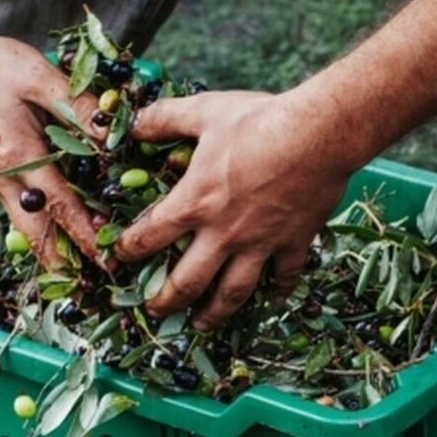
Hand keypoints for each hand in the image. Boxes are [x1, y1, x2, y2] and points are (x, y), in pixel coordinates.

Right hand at [0, 30, 105, 266]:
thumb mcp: (42, 78)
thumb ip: (79, 109)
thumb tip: (115, 137)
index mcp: (18, 155)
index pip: (59, 205)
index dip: (84, 235)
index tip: (106, 260)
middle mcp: (4, 177)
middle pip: (37, 233)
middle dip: (66, 262)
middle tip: (95, 285)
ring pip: (27, 229)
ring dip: (53, 252)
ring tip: (82, 276)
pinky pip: (22, 214)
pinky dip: (43, 232)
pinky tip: (62, 241)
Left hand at [114, 91, 351, 328]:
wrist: (317, 135)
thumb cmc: (258, 121)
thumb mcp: (203, 111)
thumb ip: (165, 119)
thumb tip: (135, 123)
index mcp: (195, 203)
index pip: (149, 237)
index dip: (128, 251)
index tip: (119, 259)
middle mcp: (223, 234)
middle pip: (187, 282)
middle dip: (166, 301)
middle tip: (155, 311)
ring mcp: (260, 243)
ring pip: (232, 292)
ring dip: (214, 313)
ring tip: (202, 325)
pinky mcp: (293, 243)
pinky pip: (284, 277)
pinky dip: (277, 291)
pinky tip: (271, 300)